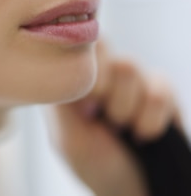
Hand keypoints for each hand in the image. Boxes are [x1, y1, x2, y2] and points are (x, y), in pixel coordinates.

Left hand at [50, 41, 182, 195]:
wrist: (133, 190)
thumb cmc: (95, 164)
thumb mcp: (68, 138)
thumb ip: (61, 101)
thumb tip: (61, 68)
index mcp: (72, 79)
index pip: (70, 41)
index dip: (77, 69)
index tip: (82, 103)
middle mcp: (102, 72)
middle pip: (101, 43)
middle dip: (99, 87)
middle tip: (98, 115)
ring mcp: (132, 79)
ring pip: (128, 65)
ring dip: (123, 107)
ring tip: (120, 128)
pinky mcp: (160, 90)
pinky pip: (158, 89)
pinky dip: (149, 119)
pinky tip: (141, 135)